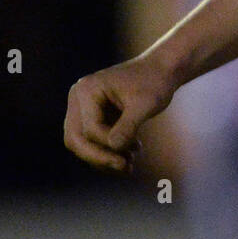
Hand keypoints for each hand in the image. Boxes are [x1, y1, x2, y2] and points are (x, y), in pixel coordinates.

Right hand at [63, 56, 176, 172]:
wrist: (162, 70)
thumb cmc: (155, 83)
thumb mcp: (146, 104)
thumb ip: (129, 126)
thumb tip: (113, 147)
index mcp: (87, 90)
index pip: (90, 129)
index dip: (110, 146)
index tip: (134, 152)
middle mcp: (78, 98)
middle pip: (75, 138)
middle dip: (99, 157)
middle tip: (125, 168)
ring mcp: (82, 107)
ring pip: (81, 143)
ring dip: (103, 157)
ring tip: (130, 164)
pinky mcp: (91, 116)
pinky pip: (91, 141)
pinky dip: (107, 152)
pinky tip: (129, 156)